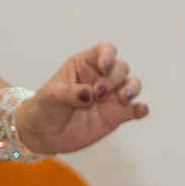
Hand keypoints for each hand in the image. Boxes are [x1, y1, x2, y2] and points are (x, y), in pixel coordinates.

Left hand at [20, 44, 148, 154]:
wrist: (43, 134)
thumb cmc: (44, 108)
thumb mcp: (50, 97)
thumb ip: (69, 93)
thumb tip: (88, 95)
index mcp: (84, 65)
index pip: (104, 51)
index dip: (108, 55)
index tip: (104, 66)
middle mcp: (101, 78)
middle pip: (120, 68)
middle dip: (113, 78)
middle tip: (99, 94)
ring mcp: (111, 97)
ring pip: (132, 85)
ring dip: (132, 89)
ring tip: (123, 99)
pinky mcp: (117, 115)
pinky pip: (134, 110)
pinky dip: (140, 109)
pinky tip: (140, 110)